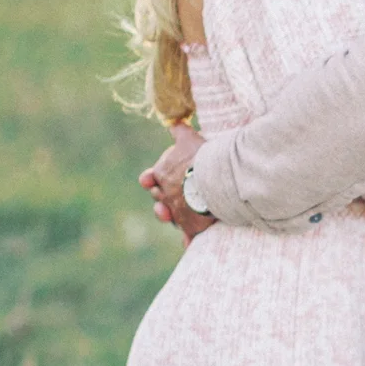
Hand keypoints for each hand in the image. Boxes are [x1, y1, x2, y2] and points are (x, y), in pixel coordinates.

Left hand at [139, 123, 207, 241]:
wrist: (215, 178)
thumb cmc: (200, 157)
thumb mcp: (187, 138)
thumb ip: (178, 130)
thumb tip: (173, 120)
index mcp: (161, 174)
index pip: (149, 179)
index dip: (150, 180)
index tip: (149, 179)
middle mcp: (166, 195)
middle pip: (159, 200)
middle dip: (163, 198)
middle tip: (172, 195)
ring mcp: (178, 212)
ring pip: (171, 218)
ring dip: (172, 217)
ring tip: (175, 217)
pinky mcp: (191, 226)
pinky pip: (188, 237)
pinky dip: (188, 241)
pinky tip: (187, 245)